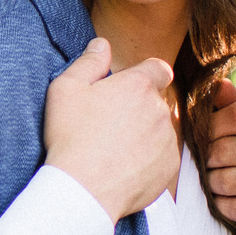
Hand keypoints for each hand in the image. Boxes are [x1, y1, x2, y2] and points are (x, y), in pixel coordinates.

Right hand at [44, 39, 180, 220]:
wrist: (83, 190)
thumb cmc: (71, 138)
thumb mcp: (66, 89)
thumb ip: (89, 62)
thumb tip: (102, 44)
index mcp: (138, 85)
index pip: (158, 68)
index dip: (146, 75)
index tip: (130, 88)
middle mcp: (159, 109)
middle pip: (155, 102)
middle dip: (138, 109)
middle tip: (109, 125)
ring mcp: (167, 140)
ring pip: (159, 130)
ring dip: (144, 135)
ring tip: (113, 150)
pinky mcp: (169, 168)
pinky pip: (162, 158)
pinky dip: (147, 161)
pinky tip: (122, 167)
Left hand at [202, 81, 235, 224]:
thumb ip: (229, 98)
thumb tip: (221, 86)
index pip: (233, 117)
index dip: (211, 125)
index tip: (204, 132)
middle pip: (222, 152)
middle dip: (207, 156)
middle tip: (206, 158)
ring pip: (226, 181)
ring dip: (211, 181)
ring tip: (212, 176)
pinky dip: (224, 204)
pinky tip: (222, 197)